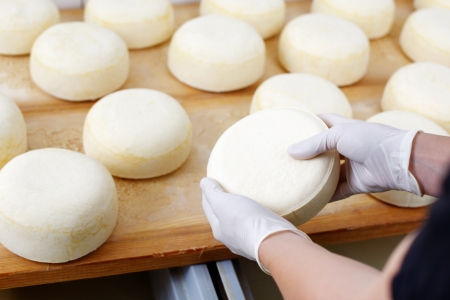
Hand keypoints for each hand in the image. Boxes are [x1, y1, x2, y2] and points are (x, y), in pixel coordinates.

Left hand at [200, 177, 309, 273]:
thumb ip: (212, 193)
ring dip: (241, 210)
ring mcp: (249, 239)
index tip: (210, 182)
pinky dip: (255, 215)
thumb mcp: (222, 203)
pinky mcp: (265, 238)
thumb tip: (203, 182)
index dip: (208, 194)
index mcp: (219, 230)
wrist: (273, 240)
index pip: (209, 209)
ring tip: (245, 198)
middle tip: (227, 189)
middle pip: (224, 216)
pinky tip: (261, 210)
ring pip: (241, 221)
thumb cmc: (244, 221)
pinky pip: (257, 223)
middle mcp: (232, 238)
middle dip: (224, 204)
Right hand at [288, 113, 421, 200]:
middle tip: (289, 157)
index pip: (325, 121)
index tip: (294, 126)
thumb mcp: (338, 134)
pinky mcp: (354, 184)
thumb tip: (291, 151)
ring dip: (315, 175)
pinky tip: (310, 197)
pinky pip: (336, 191)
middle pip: (324, 149)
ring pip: (329, 172)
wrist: (397, 162)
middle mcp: (347, 147)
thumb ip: (314, 143)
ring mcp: (351, 166)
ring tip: (295, 177)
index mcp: (344, 129)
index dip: (311, 121)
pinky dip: (325, 195)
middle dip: (309, 153)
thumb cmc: (369, 140)